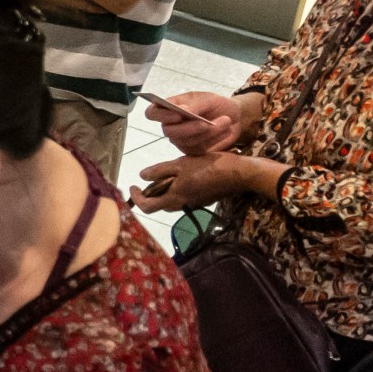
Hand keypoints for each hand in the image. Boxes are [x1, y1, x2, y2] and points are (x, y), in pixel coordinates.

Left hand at [130, 152, 251, 213]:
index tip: (133, 186)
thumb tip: (142, 176)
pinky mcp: (203, 200)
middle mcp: (182, 205)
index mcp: (174, 198)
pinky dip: (178, 189)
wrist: (239, 174)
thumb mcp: (180, 164)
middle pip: (159, 204)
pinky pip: (184, 197)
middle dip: (151, 193)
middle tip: (151, 178)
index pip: (147, 207)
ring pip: (172, 200)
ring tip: (168, 174)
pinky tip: (185, 175)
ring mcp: (194, 204)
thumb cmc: (208, 167)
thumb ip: (160, 171)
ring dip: (165, 190)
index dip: (136, 198)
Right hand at [143, 90, 246, 156]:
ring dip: (207, 132)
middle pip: (168, 131)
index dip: (161, 115)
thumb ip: (195, 104)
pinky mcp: (193, 150)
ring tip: (225, 121)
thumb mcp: (208, 99)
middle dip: (188, 128)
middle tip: (206, 123)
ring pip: (186, 141)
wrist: (235, 117)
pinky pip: (199, 149)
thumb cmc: (217, 105)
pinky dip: (214, 139)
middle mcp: (171, 125)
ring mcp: (180, 140)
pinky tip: (225, 130)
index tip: (179, 114)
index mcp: (169, 108)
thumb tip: (183, 109)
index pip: (152, 113)